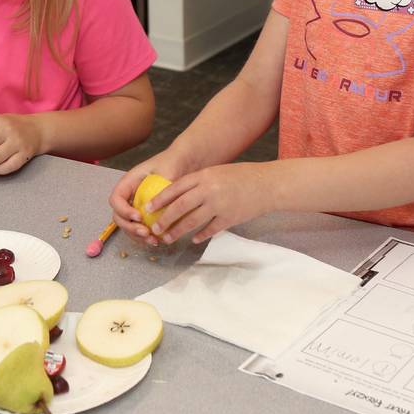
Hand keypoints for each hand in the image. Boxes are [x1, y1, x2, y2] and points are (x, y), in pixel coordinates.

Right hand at [109, 148, 189, 246]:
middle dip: (130, 227)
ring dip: (137, 236)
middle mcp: (129, 195)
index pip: (116, 199)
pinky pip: (139, 228)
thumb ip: (161, 186)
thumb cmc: (172, 163)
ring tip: (153, 241)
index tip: (139, 217)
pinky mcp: (145, 214)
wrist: (182, 163)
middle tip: (146, 233)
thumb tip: (155, 205)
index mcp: (129, 182)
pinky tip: (157, 241)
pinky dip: (145, 237)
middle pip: (119, 216)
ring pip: (128, 225)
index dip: (123, 210)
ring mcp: (136, 205)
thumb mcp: (167, 170)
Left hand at [146, 163, 274, 244]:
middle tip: (154, 227)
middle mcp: (209, 190)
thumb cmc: (240, 176)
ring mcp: (219, 205)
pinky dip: (200, 236)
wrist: (266, 184)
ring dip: (177, 231)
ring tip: (167, 237)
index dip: (160, 199)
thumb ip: (198, 182)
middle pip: (180, 206)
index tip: (148, 207)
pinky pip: (210, 230)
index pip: (176, 188)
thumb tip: (177, 196)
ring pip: (192, 221)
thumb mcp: (216, 172)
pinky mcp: (229, 218)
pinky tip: (193, 240)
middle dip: (164, 218)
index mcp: (204, 176)